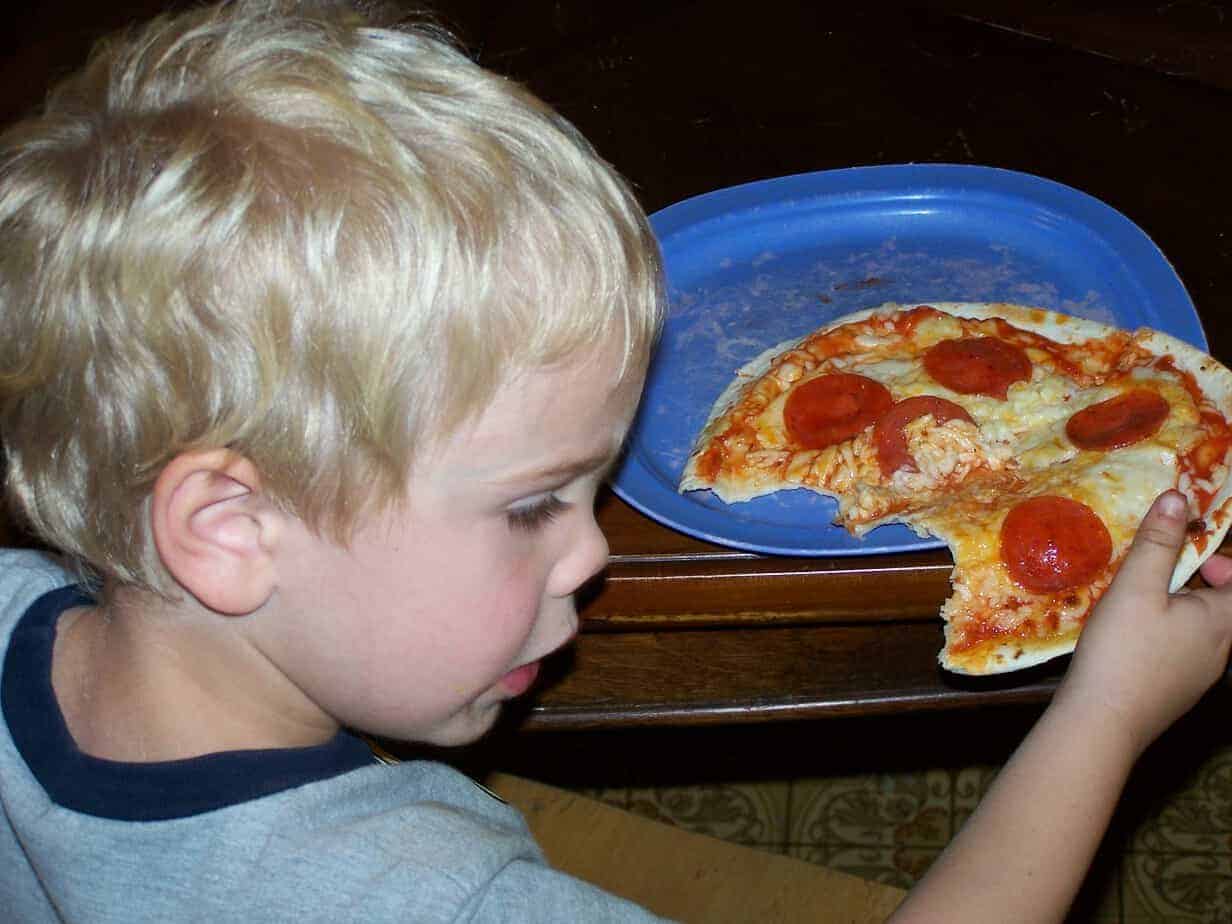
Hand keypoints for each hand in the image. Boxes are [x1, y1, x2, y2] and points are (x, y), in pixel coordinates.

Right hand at [1057, 490, 1231, 758]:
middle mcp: (1222, 650)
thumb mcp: (1135, 588)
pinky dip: (1173, 632)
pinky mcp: (1179, 692)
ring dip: (1187, 607)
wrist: (1102, 724)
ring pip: (1208, 630)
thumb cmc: (1122, 651)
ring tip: (1144, 598)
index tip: (1196, 551)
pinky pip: (1189, 651)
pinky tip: (1135, 635)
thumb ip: (1158, 542)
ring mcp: (1202, 676)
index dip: (1226, 562)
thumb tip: (1178, 497)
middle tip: (1168, 569)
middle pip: (1229, 607)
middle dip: (1207, 581)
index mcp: (1223, 621)